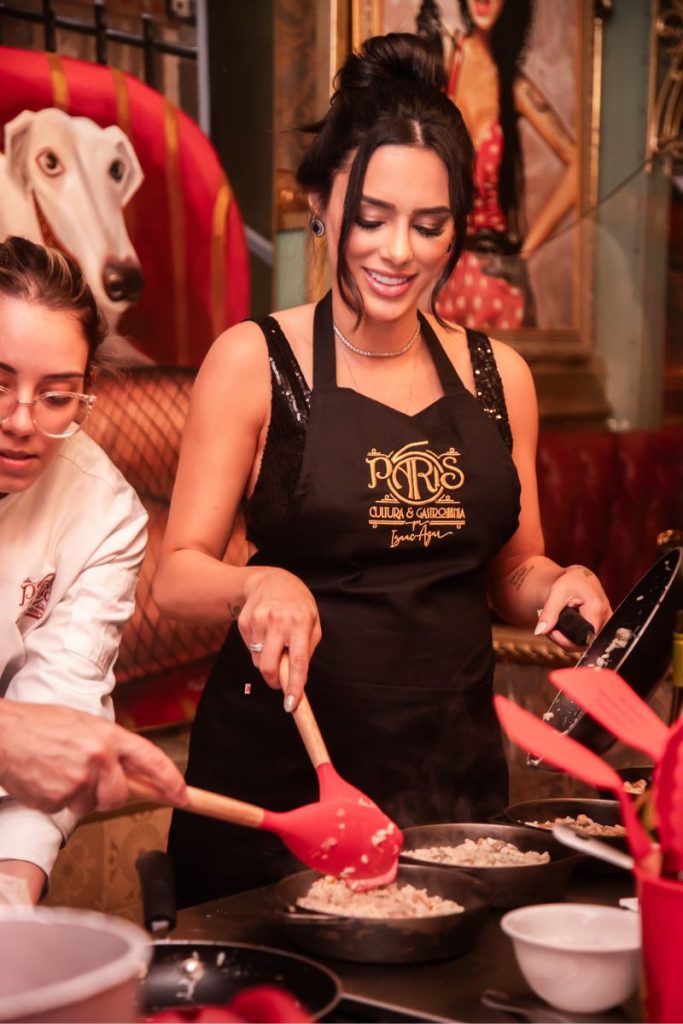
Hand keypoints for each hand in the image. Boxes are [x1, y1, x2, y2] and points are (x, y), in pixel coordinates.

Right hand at [0, 702, 187, 815]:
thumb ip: (110, 747)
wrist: (3, 734)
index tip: (183, 796)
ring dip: (78, 797)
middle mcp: (98, 758)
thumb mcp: (85, 725)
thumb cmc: (40, 725)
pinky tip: (44, 778)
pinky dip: (56, 800)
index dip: (171, 781)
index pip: (151, 760)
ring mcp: (77, 780)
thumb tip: (131, 770)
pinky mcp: (56, 799)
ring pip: (90, 806)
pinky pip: (64, 810)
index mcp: (108, 735)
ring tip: (59, 771)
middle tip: (88, 780)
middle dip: (107, 795)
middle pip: (119, 797)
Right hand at [238, 568, 321, 709]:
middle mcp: (278, 621)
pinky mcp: (244, 622)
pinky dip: (258, 650)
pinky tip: (265, 633)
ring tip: (276, 644)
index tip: (291, 704)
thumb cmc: (297, 605)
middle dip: (274, 681)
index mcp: (300, 622)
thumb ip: (306, 649)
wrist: (271, 580)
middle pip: (269, 666)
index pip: (298, 661)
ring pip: (258, 660)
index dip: (294, 685)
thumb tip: (296, 678)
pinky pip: (250, 650)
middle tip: (280, 684)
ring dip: (267, 662)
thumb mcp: (312, 622)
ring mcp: (258, 620)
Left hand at [535, 565, 610, 650]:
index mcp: (597, 609)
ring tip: (555, 624)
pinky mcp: (602, 627)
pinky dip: (572, 637)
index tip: (551, 630)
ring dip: (566, 639)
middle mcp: (606, 619)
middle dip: (563, 639)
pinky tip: (563, 627)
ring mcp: (606, 624)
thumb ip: (549, 612)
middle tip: (550, 626)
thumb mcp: (557, 592)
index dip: (565, 639)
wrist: (581, 578)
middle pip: (583, 644)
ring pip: (584, 644)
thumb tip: (541, 631)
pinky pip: (586, 640)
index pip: (581, 638)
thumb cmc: (572, 581)